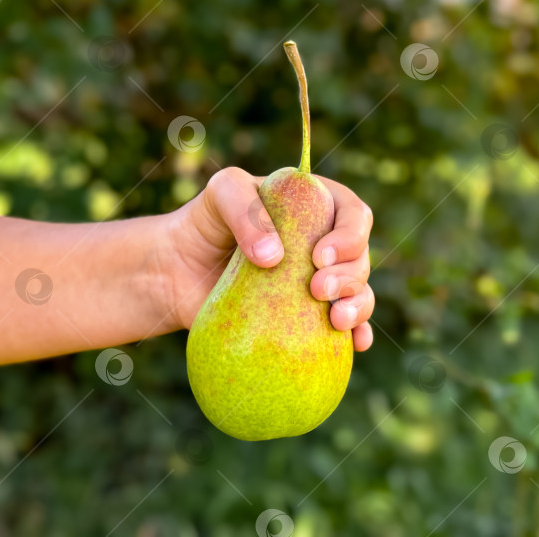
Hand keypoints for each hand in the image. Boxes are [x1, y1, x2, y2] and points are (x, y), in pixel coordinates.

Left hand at [160, 167, 373, 350]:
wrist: (177, 271)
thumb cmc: (202, 223)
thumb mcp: (219, 194)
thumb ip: (245, 210)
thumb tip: (274, 258)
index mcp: (316, 206)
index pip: (353, 214)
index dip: (349, 235)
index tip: (320, 256)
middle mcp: (324, 243)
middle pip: (361, 257)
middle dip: (350, 274)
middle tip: (316, 289)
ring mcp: (317, 281)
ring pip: (359, 291)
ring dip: (358, 305)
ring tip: (336, 320)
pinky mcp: (309, 316)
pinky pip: (346, 326)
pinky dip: (358, 334)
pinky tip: (356, 344)